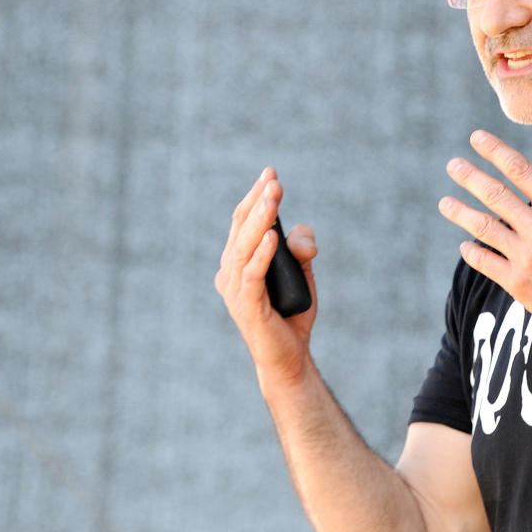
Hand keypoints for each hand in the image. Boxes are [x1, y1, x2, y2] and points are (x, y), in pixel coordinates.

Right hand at [215, 168, 317, 384]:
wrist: (289, 358)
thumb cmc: (291, 314)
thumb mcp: (302, 273)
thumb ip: (301, 249)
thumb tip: (298, 235)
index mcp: (237, 264)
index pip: (243, 223)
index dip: (255, 196)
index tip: (271, 173)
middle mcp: (230, 274)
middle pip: (241, 229)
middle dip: (258, 201)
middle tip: (273, 179)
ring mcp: (235, 291)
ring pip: (243, 247)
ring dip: (260, 221)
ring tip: (272, 198)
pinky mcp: (246, 307)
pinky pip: (253, 275)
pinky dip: (262, 254)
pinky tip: (273, 236)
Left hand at [438, 131, 531, 344]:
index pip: (520, 169)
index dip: (494, 150)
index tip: (476, 138)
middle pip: (494, 194)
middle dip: (469, 176)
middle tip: (452, 165)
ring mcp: (526, 257)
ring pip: (482, 227)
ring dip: (459, 212)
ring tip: (444, 203)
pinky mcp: (517, 283)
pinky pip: (484, 261)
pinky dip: (471, 251)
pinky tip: (465, 245)